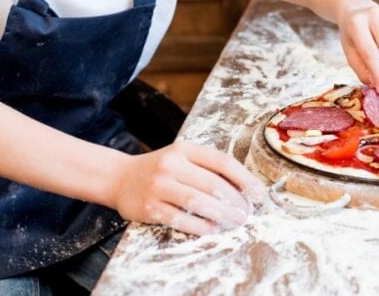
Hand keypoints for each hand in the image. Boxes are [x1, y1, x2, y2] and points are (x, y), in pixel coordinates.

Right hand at [110, 141, 264, 235]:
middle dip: (235, 201)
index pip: (221, 161)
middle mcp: (172, 164)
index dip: (244, 178)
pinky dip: (198, 225)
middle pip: (212, 184)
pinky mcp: (149, 206)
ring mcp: (159, 185)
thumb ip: (207, 167)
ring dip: (221, 214)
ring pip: (197, 201)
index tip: (258, 192)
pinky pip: (179, 218)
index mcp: (185, 149)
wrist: (120, 178)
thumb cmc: (159, 170)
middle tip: (247, 213)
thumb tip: (243, 187)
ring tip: (235, 221)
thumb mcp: (182, 158)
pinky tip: (212, 229)